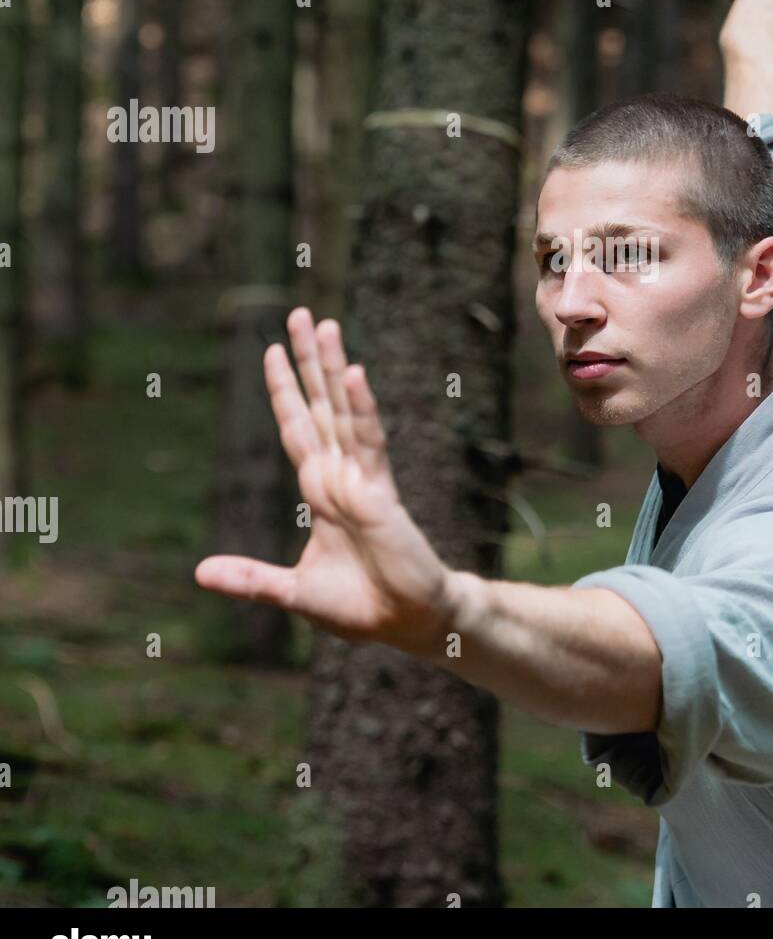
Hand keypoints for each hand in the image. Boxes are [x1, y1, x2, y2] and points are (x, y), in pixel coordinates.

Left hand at [195, 307, 455, 657]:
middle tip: (301, 314)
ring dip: (333, 368)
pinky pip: (369, 442)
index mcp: (320, 490)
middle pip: (320, 404)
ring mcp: (362, 479)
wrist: (408, 624)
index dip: (284, 391)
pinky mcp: (381, 493)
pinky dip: (361, 409)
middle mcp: (340, 474)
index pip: (297, 428)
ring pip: (343, 411)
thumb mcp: (292, 592)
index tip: (270, 350)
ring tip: (325, 324)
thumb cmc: (360, 606)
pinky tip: (354, 376)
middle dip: (308, 361)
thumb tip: (199, 572)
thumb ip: (251, 578)